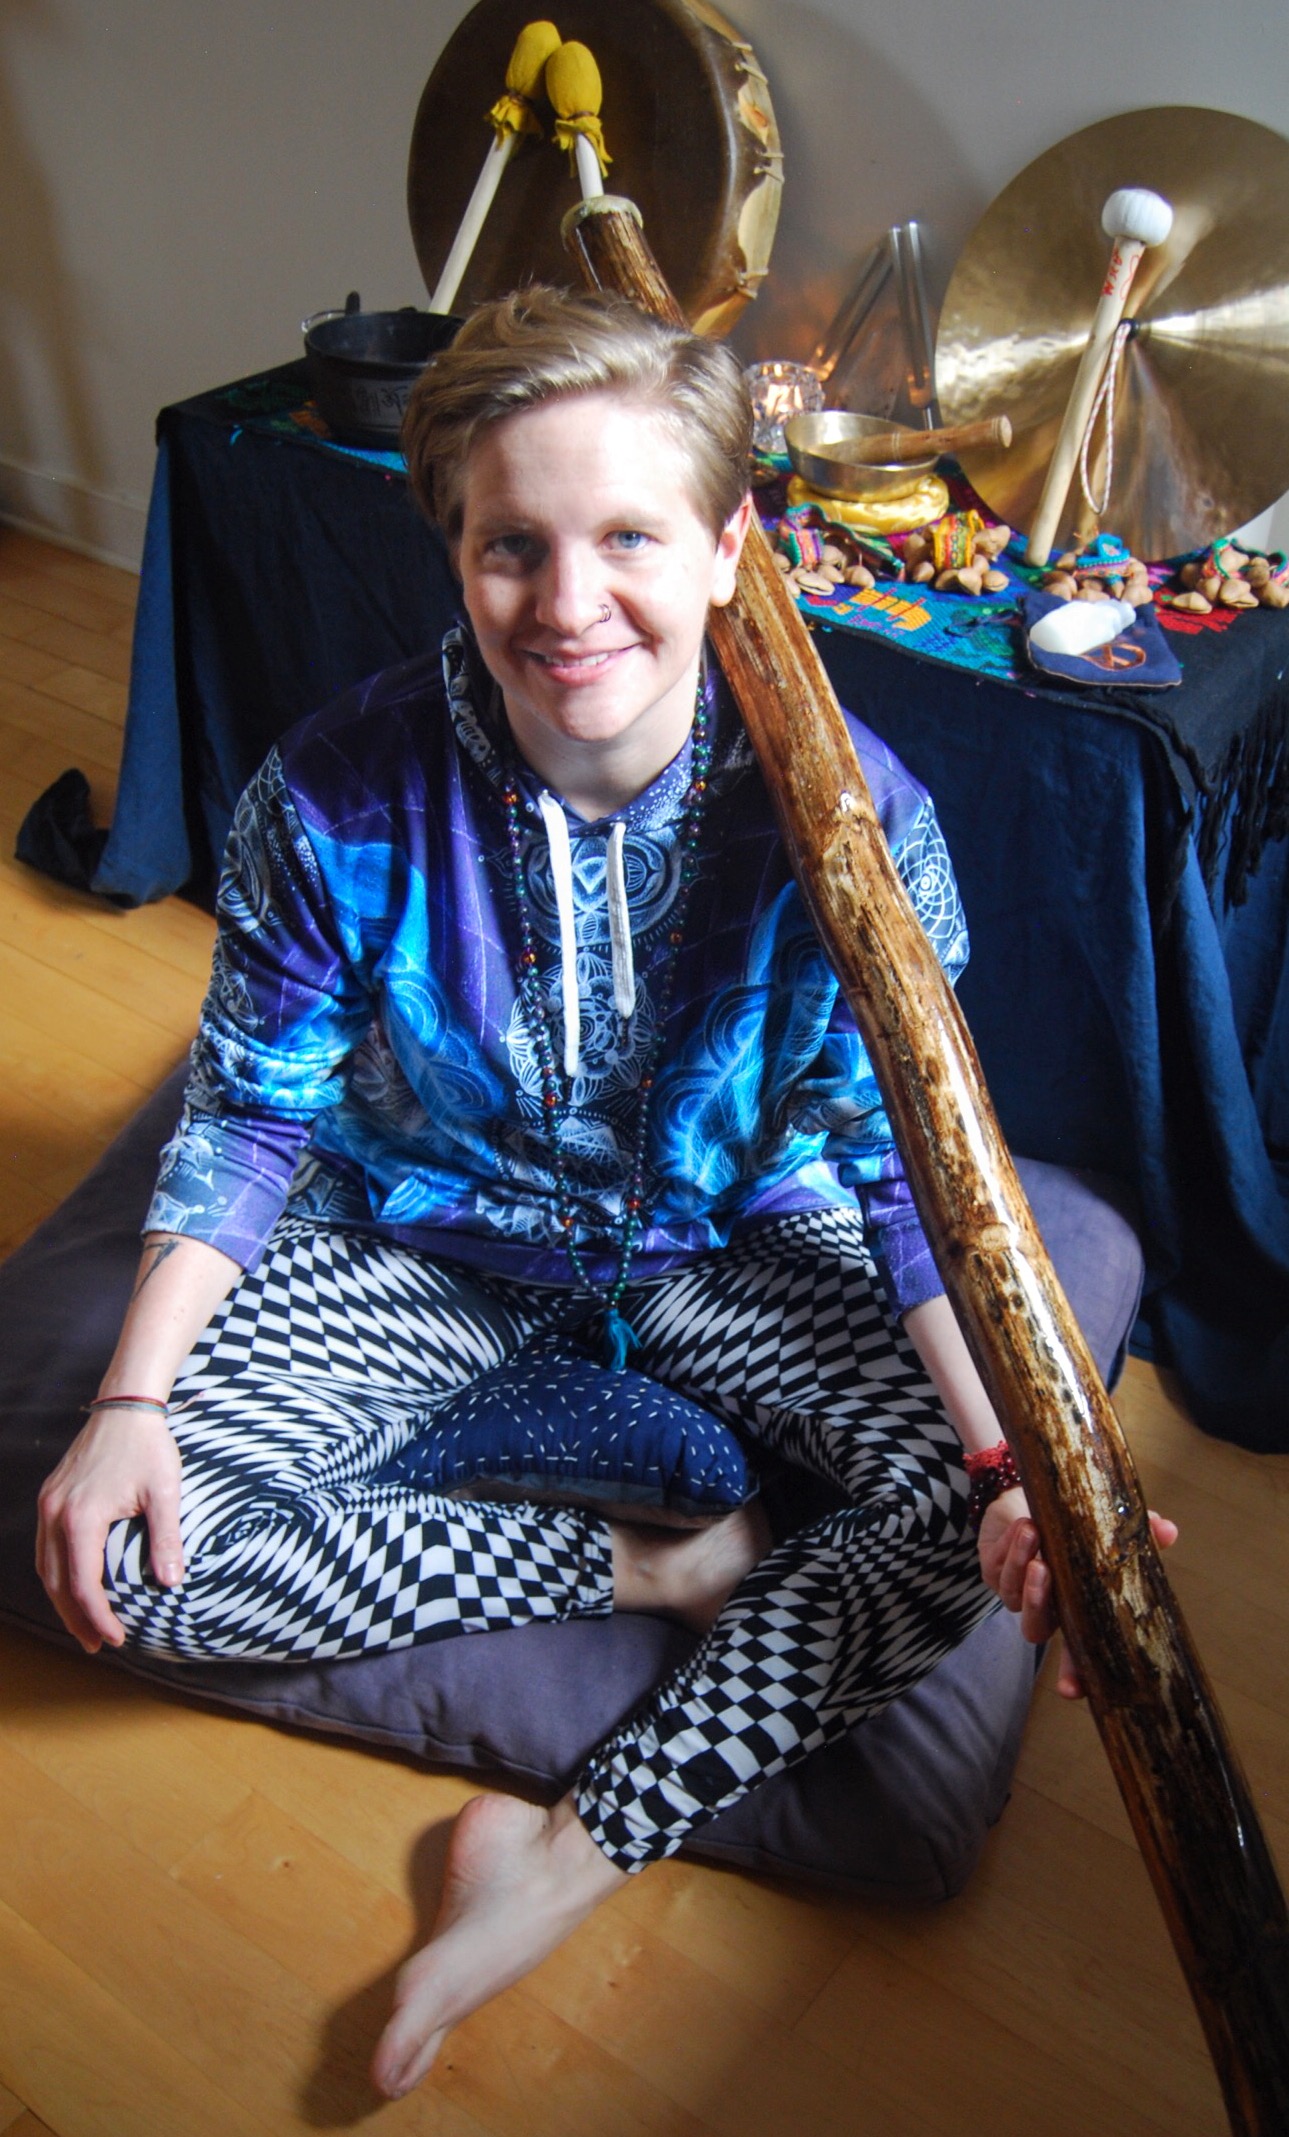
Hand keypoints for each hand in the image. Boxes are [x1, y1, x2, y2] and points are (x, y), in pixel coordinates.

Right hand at [36, 1406, 183, 1653]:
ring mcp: (48, 1504)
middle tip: (97, 1644)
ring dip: (61, 1599)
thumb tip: (171, 1583)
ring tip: (84, 1624)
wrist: (126, 1405)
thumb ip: (166, 1538)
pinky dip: (56, 1573)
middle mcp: (55, 1513)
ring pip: (44, 1566)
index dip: (97, 1617)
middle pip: (55, 1581)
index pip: (82, 1583)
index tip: (116, 1638)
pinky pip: (44, 1547)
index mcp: (81, 1517)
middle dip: (74, 1618)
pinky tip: (73, 1585)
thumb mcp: (165, 1492)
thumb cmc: (148, 1447)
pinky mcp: (51, 1496)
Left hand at [977, 1486, 1178, 1699]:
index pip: (1076, 1655)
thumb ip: (1140, 1535)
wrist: (1032, 1499)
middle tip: (1045, 1573)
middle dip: (1038, 1607)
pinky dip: (1009, 1546)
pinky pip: (996, 1567)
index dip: (1075, 1675)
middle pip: (1036, 1629)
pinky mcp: (992, 1569)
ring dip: (1022, 1563)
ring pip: (1013, 1595)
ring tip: (1034, 1533)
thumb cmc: (1076, 1527)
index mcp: (1074, 1612)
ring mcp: (1016, 1591)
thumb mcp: (1110, 1531)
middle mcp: (1045, 1608)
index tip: (1072, 1690)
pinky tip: (1022, 1528)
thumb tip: (1169, 1531)